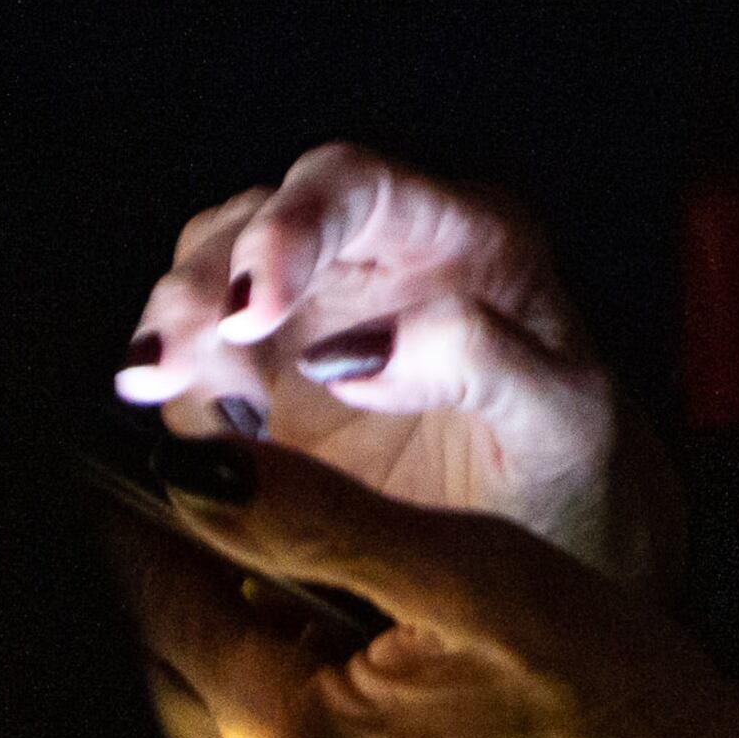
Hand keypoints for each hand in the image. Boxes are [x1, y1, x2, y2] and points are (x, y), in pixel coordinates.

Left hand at [111, 436, 738, 737]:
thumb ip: (322, 522)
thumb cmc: (609, 700)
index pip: (164, 609)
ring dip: (236, 645)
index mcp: (293, 737)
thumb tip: (197, 471)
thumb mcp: (470, 576)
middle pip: (178, 678)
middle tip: (197, 504)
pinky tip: (350, 651)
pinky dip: (289, 698)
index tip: (115, 467)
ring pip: (230, 727)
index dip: (137, 528)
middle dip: (180, 588)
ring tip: (284, 568)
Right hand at [119, 143, 680, 594]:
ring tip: (163, 391)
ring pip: (210, 276)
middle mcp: (376, 255)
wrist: (557, 552)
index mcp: (460, 234)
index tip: (253, 309)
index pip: (355, 185)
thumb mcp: (566, 415)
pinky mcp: (269, 385)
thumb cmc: (575, 465)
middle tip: (177, 363)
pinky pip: (197, 362)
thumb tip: (360, 352)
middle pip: (258, 219)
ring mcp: (314, 316)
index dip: (289, 227)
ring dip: (177, 326)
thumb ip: (484, 361)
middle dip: (207, 280)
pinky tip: (172, 425)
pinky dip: (170, 384)